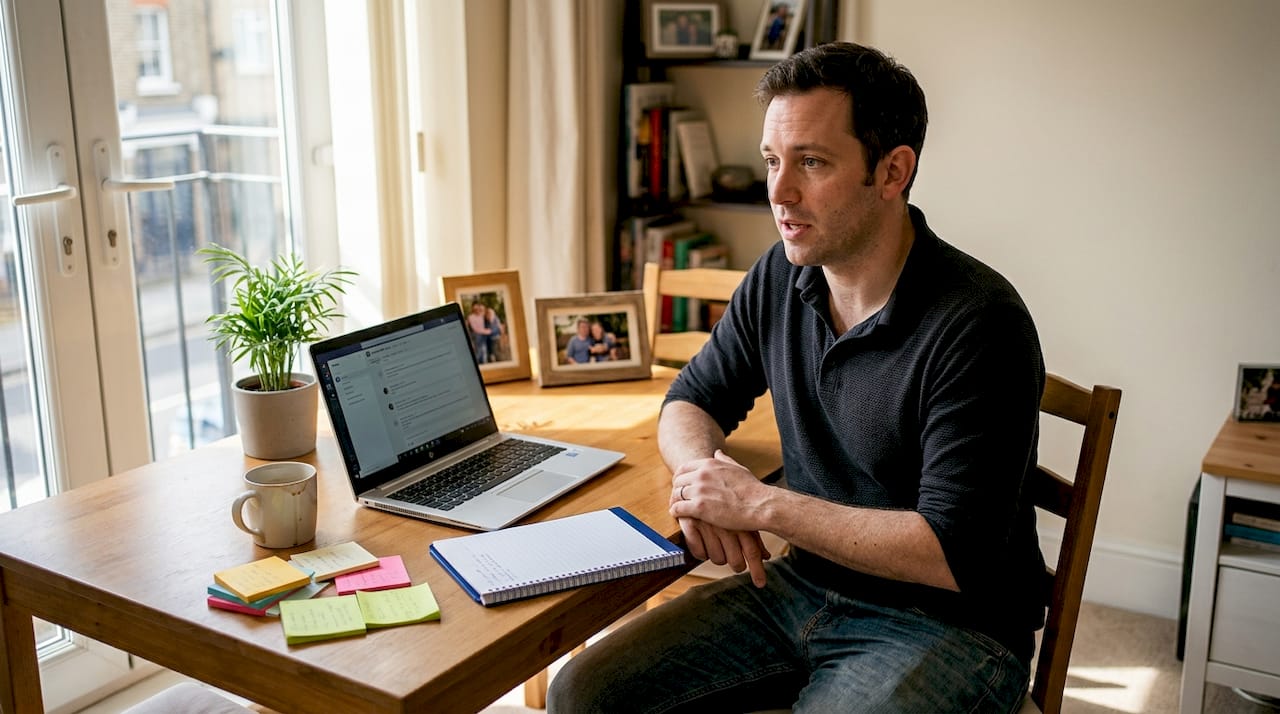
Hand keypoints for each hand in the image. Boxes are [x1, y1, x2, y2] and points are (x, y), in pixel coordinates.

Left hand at [670, 450, 771, 586]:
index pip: (683, 468)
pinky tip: (678, 516)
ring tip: (678, 509)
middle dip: (676, 490)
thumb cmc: (752, 489)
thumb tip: (717, 453)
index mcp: (709, 464)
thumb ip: (724, 460)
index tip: (681, 486)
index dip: (680, 478)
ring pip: (676, 495)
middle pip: (677, 481)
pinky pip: (677, 509)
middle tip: (679, 499)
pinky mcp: (700, 508)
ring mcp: (699, 491)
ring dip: (675, 502)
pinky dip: (675, 512)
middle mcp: (701, 474)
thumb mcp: (737, 468)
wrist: (760, 505)